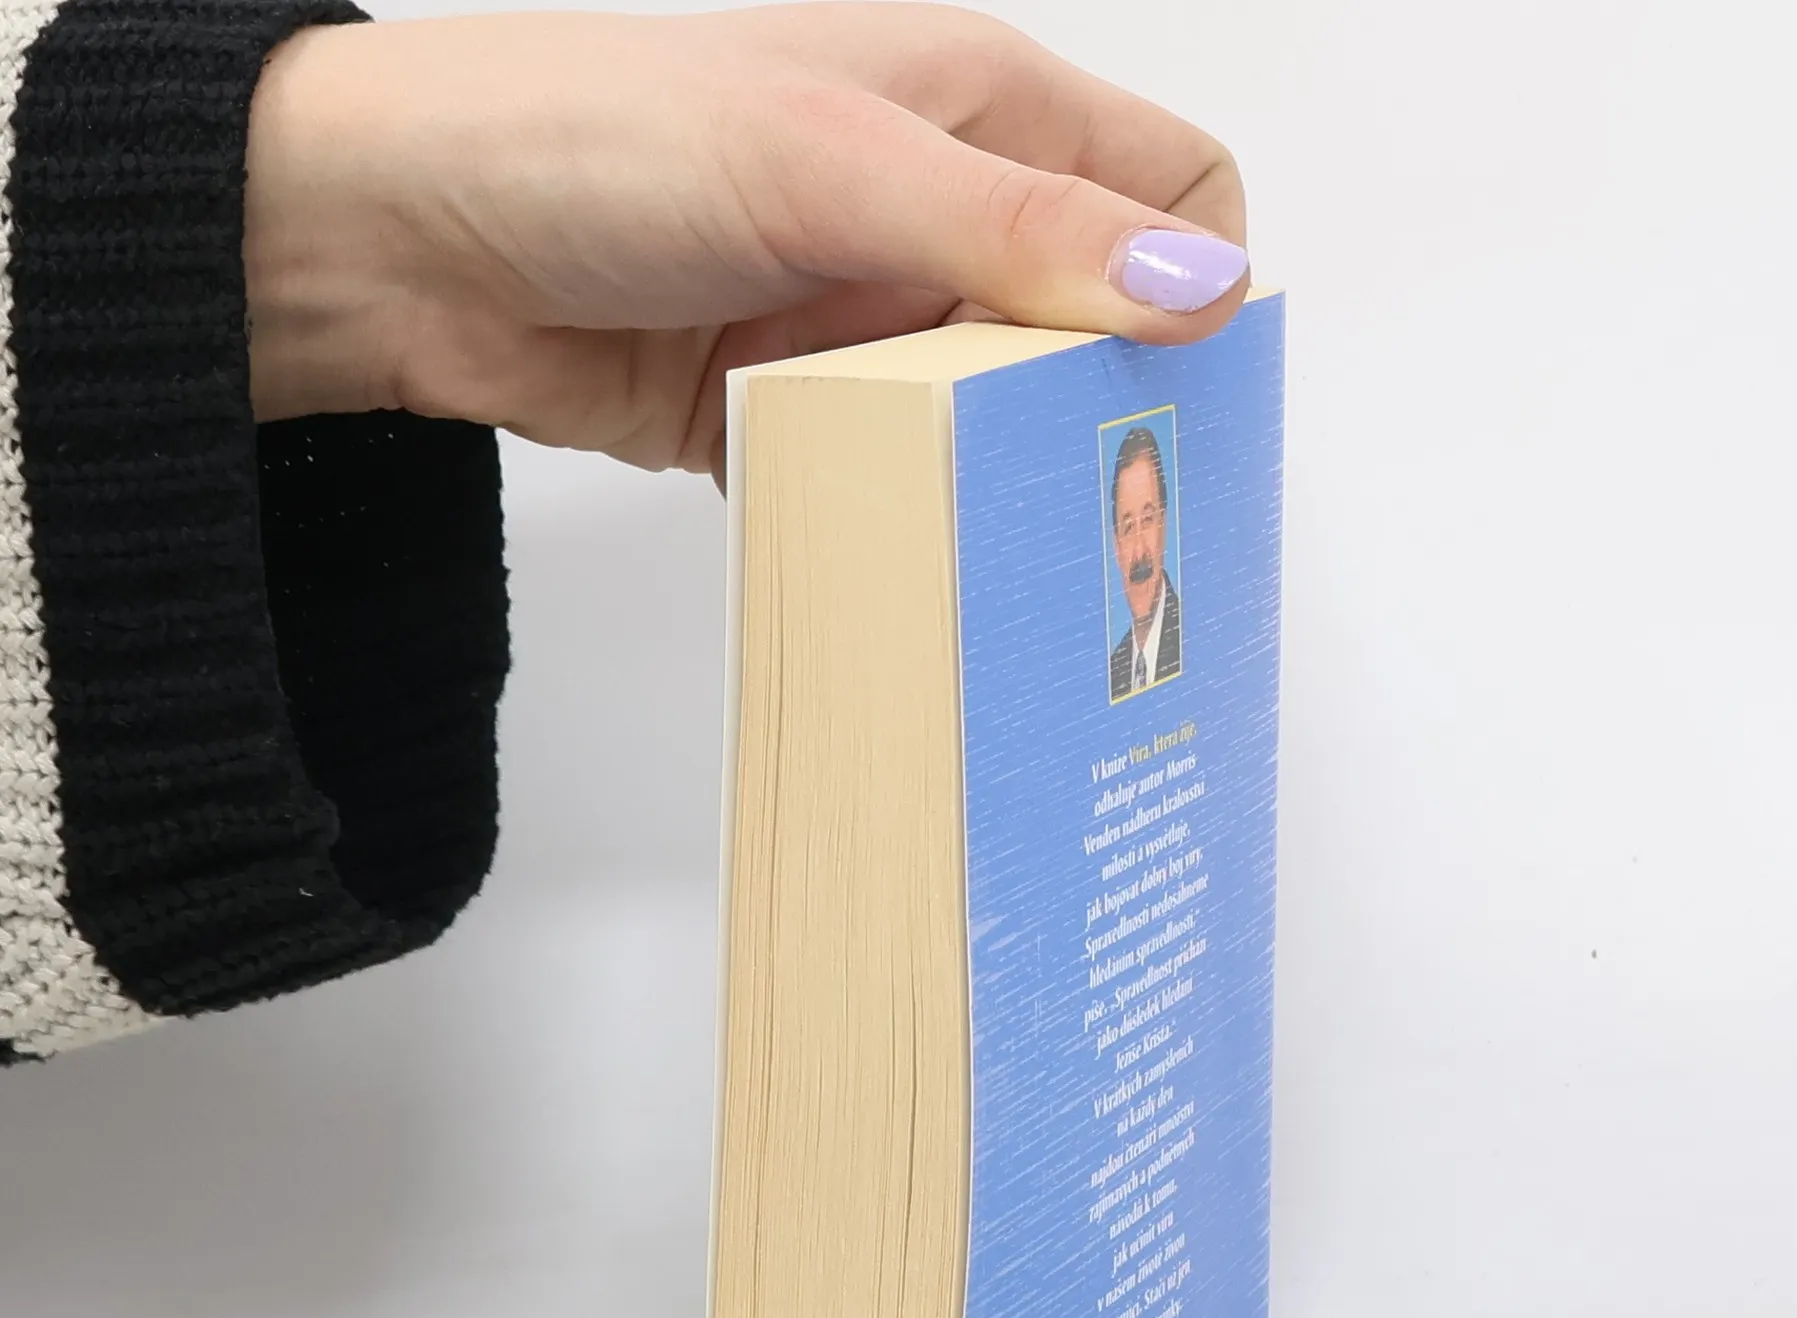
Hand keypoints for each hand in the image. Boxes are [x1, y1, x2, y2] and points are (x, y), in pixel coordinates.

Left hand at [242, 4, 1248, 477]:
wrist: (404, 243)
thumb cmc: (593, 139)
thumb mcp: (828, 162)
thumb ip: (1016, 227)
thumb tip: (1201, 287)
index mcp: (976, 106)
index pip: (1170, 182)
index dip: (1196, 273)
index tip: (1177, 381)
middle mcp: (937, 213)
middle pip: (1096, 321)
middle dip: (1107, 402)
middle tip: (1103, 495)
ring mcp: (869, 318)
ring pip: (1001, 412)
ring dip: (1001, 468)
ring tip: (999, 529)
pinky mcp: (804, 410)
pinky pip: (899, 475)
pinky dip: (907, 510)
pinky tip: (905, 540)